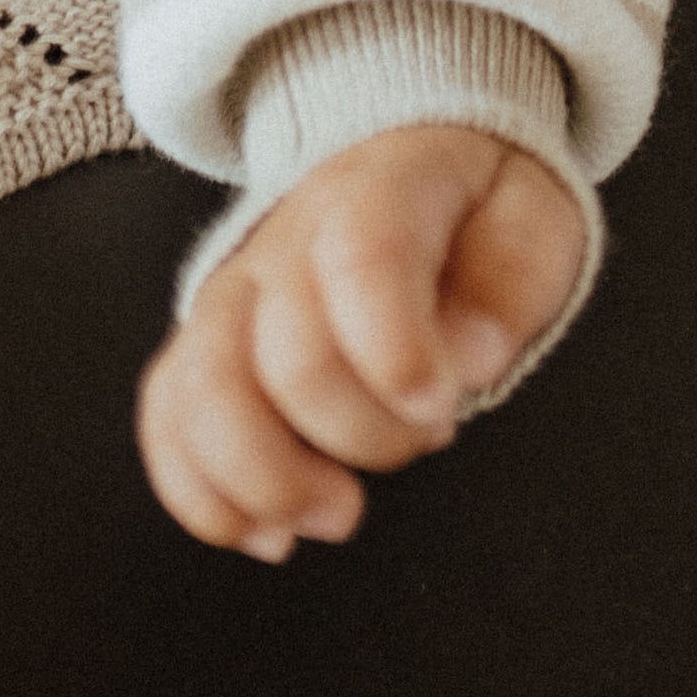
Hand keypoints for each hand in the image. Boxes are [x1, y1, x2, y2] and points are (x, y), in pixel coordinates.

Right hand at [136, 117, 591, 557]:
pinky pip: (167, 420)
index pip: (361, 260)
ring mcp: (232, 295)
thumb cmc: (471, 205)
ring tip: (335, 514)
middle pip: (286, 354)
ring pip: (201, 393)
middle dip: (362, 434)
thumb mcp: (529, 216)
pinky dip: (201, 494)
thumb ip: (509, 282)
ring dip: (265, 481)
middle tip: (425, 440)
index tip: (440, 407)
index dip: (396, 351)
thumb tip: (470, 360)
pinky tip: (265, 532)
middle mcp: (285, 241)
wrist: (402, 163)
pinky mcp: (201, 348)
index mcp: (377, 191)